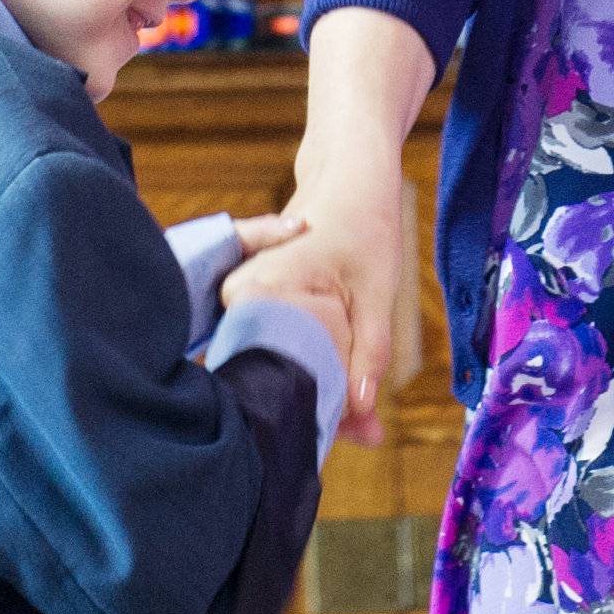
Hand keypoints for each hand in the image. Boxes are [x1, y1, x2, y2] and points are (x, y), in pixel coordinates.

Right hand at [229, 178, 405, 444]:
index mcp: (256, 293)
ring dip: (322, 391)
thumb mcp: (375, 293)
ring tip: (369, 425)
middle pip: (276, 375)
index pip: (276, 374)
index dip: (319, 412)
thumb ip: (369, 354)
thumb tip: (364, 418)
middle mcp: (238, 298)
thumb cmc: (364, 224)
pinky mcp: (259, 304)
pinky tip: (352, 393)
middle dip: (322, 409)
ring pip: (282, 364)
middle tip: (373, 434)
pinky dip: (317, 369)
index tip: (362, 436)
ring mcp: (244, 301)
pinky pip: (284, 347)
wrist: (349, 177)